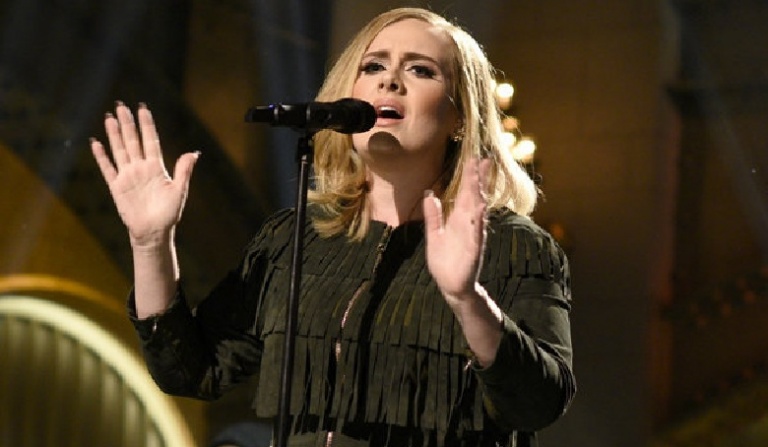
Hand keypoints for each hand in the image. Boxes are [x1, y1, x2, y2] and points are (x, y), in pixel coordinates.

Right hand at [90, 102, 199, 248]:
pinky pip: (107, 168)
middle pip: (132, 140)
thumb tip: (193, 153)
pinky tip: (96, 143)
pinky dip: (101, 156)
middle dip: (127, 123)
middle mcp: (141, 168)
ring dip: (114, 134)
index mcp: (156, 167)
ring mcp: (127, 176)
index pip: (150, 140)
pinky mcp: (116, 187)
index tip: (142, 108)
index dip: (146, 124)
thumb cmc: (169, 214)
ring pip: (119, 150)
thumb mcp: (179, 191)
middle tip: (121, 105)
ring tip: (109, 117)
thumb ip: (184, 171)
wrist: (153, 232)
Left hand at [423, 158, 489, 305]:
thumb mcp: (434, 235)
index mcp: (458, 219)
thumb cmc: (445, 262)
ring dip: (480, 194)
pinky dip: (478, 220)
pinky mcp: (473, 249)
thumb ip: (433, 216)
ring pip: (477, 211)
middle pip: (474, 197)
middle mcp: (468, 224)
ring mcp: (473, 235)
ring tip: (481, 178)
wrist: (450, 286)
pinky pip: (477, 232)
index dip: (470, 177)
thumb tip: (430, 195)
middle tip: (483, 160)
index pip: (465, 193)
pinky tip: (480, 208)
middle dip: (478, 179)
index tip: (475, 159)